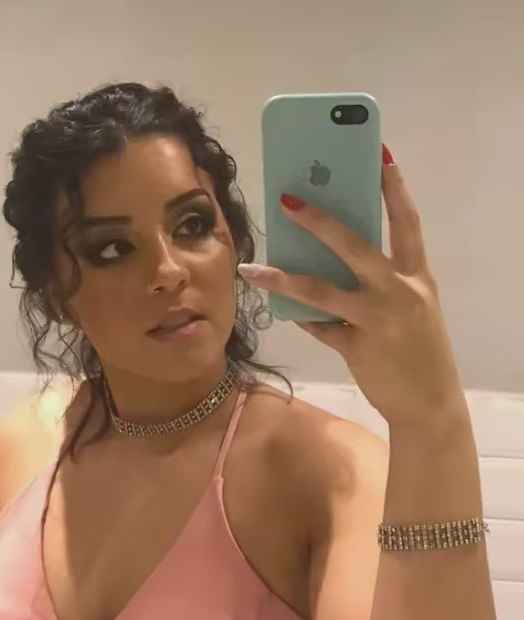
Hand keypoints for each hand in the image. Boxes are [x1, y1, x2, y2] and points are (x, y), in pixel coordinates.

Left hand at [238, 145, 465, 426]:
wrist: (430, 403)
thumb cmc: (419, 349)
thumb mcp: (410, 308)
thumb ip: (379, 283)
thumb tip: (328, 260)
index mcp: (417, 277)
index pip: (407, 222)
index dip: (394, 187)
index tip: (378, 154)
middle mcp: (400, 292)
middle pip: (355, 246)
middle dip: (320, 221)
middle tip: (287, 199)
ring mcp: (377, 320)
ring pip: (322, 290)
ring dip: (283, 277)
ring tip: (252, 268)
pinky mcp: (357, 347)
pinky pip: (318, 327)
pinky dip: (300, 317)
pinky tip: (281, 310)